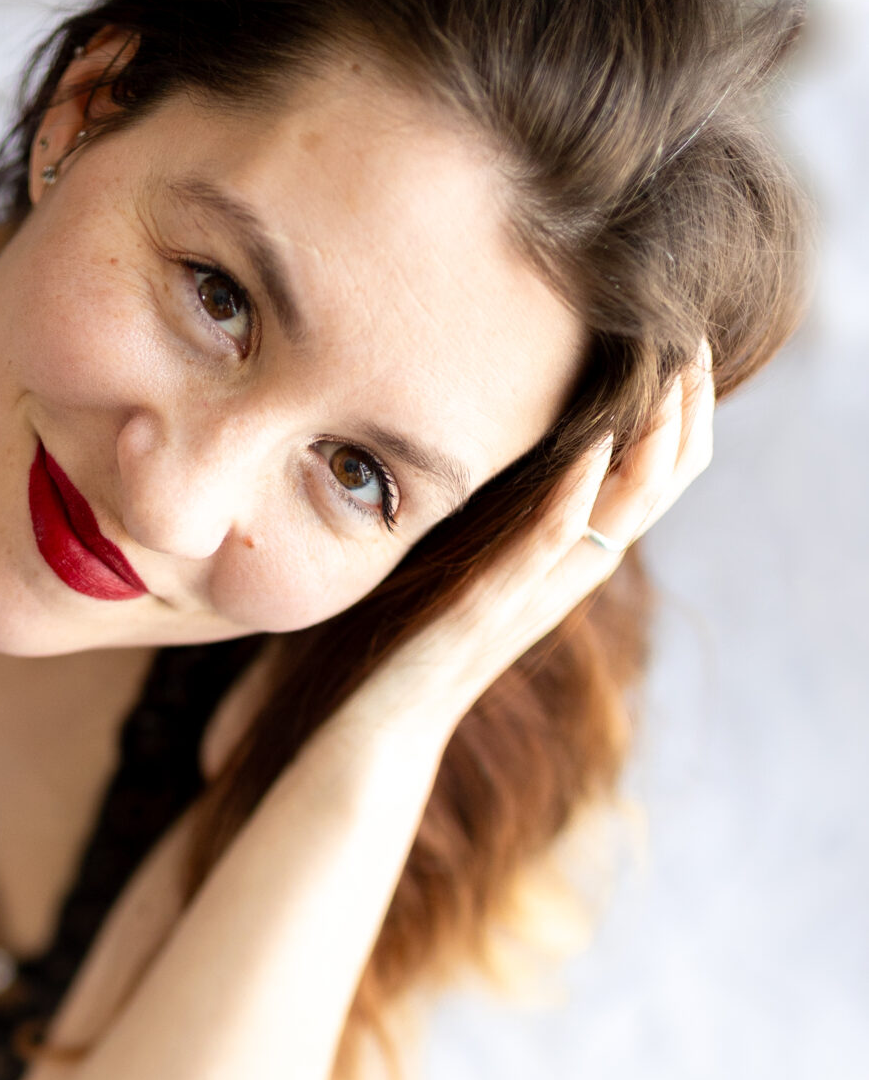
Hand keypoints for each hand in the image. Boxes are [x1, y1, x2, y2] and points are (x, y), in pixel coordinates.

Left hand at [368, 341, 714, 729]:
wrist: (381, 733)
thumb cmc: (420, 650)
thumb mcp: (476, 571)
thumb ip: (510, 525)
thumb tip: (522, 461)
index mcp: (564, 568)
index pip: (647, 489)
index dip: (679, 426)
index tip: (692, 353)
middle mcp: (561, 583)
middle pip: (652, 496)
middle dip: (681, 421)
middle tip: (699, 347)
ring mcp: (528, 599)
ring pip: (616, 519)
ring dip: (647, 448)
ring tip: (668, 382)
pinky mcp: (483, 613)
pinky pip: (542, 550)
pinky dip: (573, 499)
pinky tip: (591, 450)